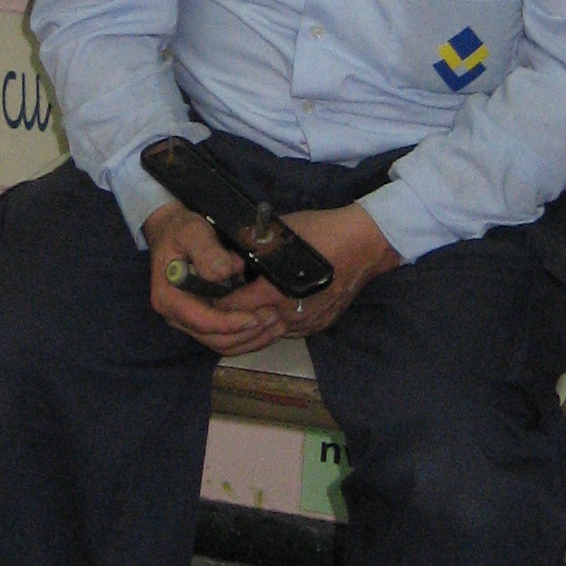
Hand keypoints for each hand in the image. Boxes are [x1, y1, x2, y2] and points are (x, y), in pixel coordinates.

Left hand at [142, 197, 398, 353]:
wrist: (365, 244)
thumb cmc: (321, 232)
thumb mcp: (277, 233)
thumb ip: (249, 247)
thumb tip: (224, 253)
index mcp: (274, 293)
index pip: (230, 309)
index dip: (212, 304)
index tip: (201, 295)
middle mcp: (288, 315)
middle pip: (246, 328)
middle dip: (227, 320)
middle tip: (210, 307)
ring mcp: (305, 323)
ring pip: (267, 333)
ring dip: (249, 325)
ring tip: (231, 312)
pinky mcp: (318, 325)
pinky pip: (287, 330)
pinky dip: (272, 324)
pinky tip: (264, 312)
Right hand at [142, 200, 289, 356]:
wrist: (173, 230)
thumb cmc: (181, 230)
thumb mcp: (191, 232)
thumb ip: (206, 251)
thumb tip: (225, 272)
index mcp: (169, 299)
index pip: (202, 322)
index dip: (230, 323)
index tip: (257, 317)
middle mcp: (177, 316)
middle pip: (215, 339)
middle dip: (247, 333)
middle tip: (275, 318)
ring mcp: (191, 320)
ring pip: (224, 343)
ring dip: (252, 338)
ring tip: (278, 324)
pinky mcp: (205, 319)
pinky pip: (228, 337)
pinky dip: (249, 336)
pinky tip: (270, 327)